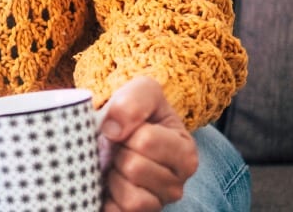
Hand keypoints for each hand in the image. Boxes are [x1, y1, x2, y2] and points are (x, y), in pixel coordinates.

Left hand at [98, 76, 197, 211]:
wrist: (117, 134)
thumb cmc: (135, 114)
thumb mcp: (142, 92)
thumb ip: (134, 99)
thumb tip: (113, 129)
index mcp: (185, 151)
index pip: (146, 141)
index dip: (126, 131)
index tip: (127, 129)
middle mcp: (178, 184)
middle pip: (134, 168)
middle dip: (117, 153)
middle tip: (119, 149)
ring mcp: (159, 204)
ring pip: (131, 198)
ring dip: (113, 178)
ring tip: (116, 166)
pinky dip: (107, 200)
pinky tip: (109, 186)